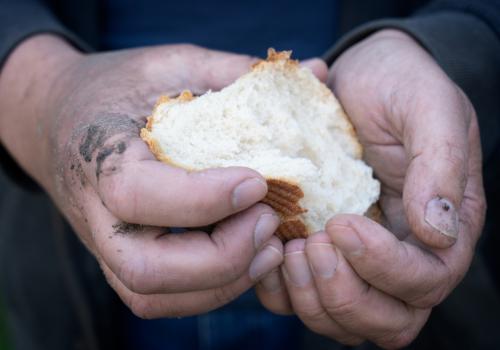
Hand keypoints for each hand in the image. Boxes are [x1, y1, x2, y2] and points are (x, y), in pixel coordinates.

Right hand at [0, 36, 288, 316]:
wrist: (59, 115)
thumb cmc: (119, 87)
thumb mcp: (170, 64)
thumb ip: (234, 72)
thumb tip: (316, 72)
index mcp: (98, 153)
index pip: (137, 194)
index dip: (203, 198)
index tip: (257, 182)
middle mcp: (94, 211)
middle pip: (145, 269)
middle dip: (221, 256)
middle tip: (269, 220)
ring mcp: (104, 244)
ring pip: (153, 295)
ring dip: (223, 281)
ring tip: (270, 243)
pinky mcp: (121, 258)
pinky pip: (161, 298)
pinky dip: (211, 290)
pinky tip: (249, 257)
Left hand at [255, 29, 485, 346]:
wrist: (360, 75)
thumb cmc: (398, 85)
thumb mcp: (428, 108)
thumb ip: (440, 166)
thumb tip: (437, 232)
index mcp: (439, 227)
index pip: (425, 281)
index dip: (385, 268)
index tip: (341, 224)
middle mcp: (402, 254)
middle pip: (388, 320)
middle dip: (345, 294)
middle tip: (312, 244)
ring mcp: (358, 258)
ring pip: (343, 321)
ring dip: (310, 298)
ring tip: (287, 248)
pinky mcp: (320, 251)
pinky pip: (301, 297)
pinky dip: (280, 289)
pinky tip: (267, 250)